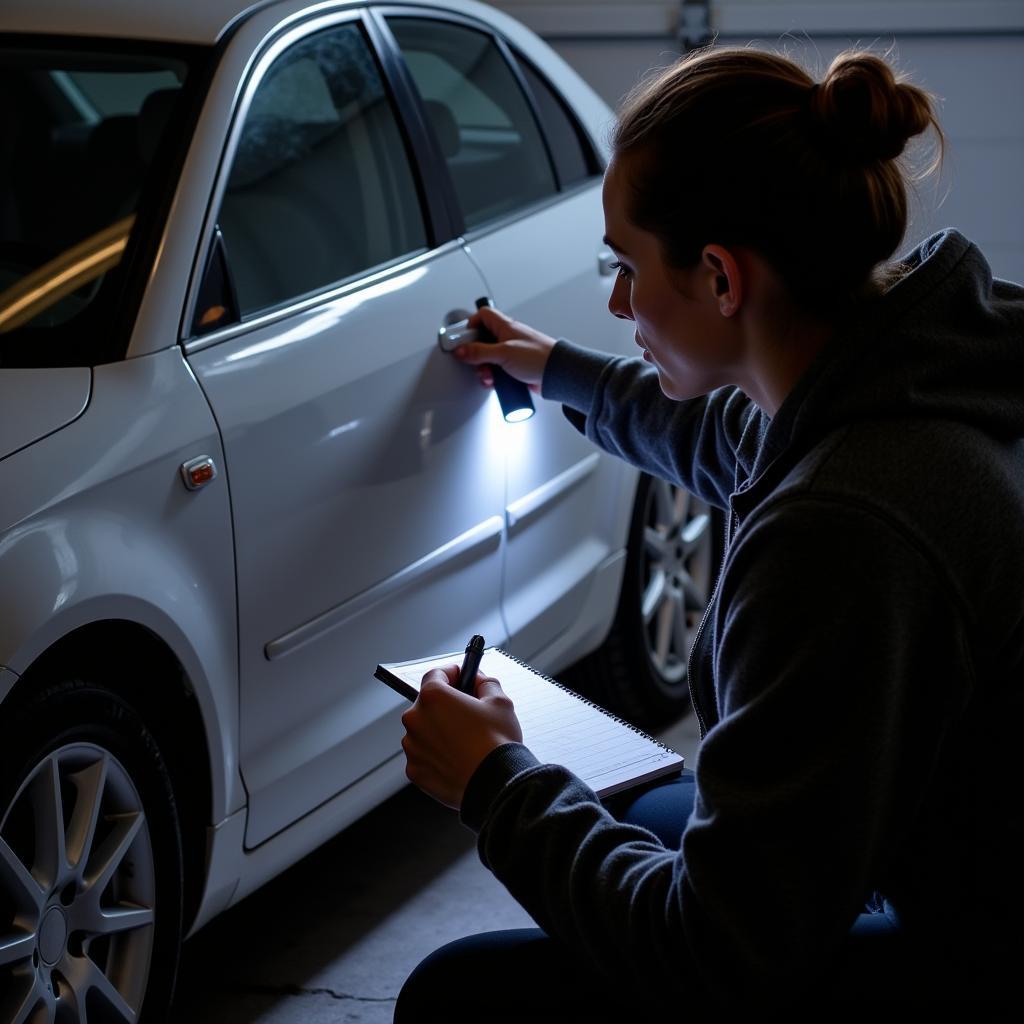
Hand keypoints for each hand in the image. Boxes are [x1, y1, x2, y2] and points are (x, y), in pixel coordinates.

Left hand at [401, 664, 523, 809]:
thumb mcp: (500, 702)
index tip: (461, 677)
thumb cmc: (497, 744)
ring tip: (465, 742)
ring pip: (424, 731)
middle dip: (446, 706)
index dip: (451, 674)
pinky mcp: (414, 770)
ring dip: (439, 732)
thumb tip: (481, 682)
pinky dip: (436, 755)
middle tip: (468, 714)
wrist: (495, 784)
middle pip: (428, 704)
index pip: (436, 674)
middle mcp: (415, 719)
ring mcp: (412, 747)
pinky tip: (457, 759)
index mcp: (433, 697)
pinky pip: (423, 756)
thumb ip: (487, 684)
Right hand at [455, 306, 557, 390]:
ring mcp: (512, 353)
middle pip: (482, 341)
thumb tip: (462, 351)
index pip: (483, 316)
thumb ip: (480, 352)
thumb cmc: (539, 357)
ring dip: (485, 369)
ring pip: (489, 358)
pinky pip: (498, 371)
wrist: (558, 374)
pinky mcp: (515, 368)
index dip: (470, 325)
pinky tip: (497, 383)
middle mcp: (508, 338)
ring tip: (489, 376)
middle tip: (474, 362)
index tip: (462, 339)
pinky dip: (494, 377)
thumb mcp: (503, 353)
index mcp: (505, 326)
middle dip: (476, 354)